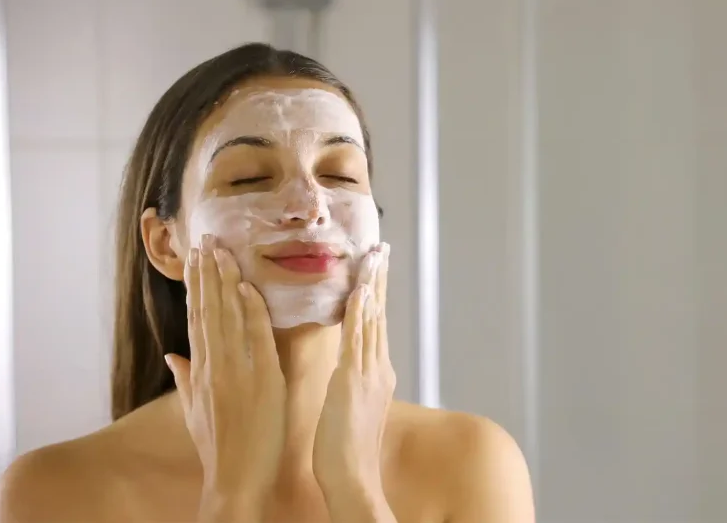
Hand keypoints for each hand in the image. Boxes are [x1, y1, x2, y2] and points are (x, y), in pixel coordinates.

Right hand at [165, 234, 286, 520]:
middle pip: (207, 311)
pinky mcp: (260, 381)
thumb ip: (185, 379)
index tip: (195, 258)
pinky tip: (247, 286)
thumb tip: (173, 354)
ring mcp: (235, 373)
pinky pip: (255, 339)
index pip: (197, 320)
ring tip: (219, 249)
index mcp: (200, 372)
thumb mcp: (194, 412)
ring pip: (226, 318)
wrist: (234, 480)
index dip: (196, 287)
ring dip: (223, 281)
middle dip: (206, 273)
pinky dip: (250, 312)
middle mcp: (212, 367)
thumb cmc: (219, 449)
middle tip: (206, 238)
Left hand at [313, 243, 394, 500]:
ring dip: (372, 286)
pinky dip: (359, 315)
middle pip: (378, 314)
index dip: (374, 293)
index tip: (373, 266)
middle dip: (379, 280)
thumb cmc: (345, 451)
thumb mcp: (349, 407)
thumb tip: (348, 370)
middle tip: (381, 248)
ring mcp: (368, 373)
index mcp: (373, 373)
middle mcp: (376, 368)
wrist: (353, 479)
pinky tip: (359, 292)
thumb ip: (351, 383)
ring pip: (371, 320)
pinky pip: (357, 341)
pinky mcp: (353, 382)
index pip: (372, 323)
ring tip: (373, 256)